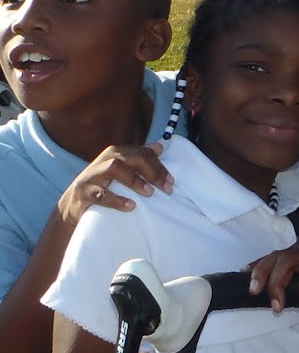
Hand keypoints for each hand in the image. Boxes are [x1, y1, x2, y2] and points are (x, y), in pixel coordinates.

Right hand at [57, 143, 172, 224]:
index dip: (159, 165)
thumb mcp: (121, 169)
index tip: (172, 181)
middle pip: (131, 158)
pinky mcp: (84, 192)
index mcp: (116, 153)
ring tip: (149, 193)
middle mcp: (104, 160)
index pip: (142, 153)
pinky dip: (116, 200)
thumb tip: (160, 146)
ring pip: (114, 169)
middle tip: (166, 188)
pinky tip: (131, 206)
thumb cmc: (102, 184)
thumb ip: (139, 158)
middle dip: (152, 171)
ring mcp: (92, 175)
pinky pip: (100, 194)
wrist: (73, 203)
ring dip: (134, 180)